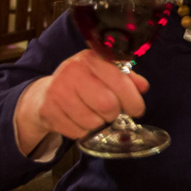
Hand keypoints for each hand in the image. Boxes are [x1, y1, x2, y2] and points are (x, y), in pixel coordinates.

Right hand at [14, 49, 149, 152]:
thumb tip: (143, 87)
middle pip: (108, 105)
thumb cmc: (84, 83)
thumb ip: (128, 78)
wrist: (46, 93)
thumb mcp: (106, 73)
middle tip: (111, 112)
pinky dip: (83, 131)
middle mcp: (73, 71)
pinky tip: (78, 119)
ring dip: (99, 123)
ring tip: (93, 114)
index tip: (137, 109)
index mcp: (91, 58)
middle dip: (115, 113)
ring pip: (93, 122)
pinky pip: (78, 132)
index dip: (133, 100)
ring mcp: (58, 90)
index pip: (120, 81)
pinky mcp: (48, 110)